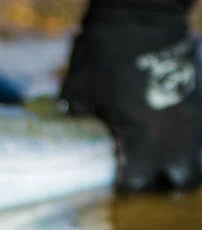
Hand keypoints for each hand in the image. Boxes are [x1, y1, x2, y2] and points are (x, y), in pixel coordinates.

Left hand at [61, 2, 201, 192]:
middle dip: (159, 181)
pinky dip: (185, 143)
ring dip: (178, 165)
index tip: (109, 177)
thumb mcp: (77, 93)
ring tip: (156, 161)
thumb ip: (75, 120)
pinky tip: (164, 136)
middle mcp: (173, 137)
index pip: (136, 182)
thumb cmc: (104, 56)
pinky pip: (198, 136)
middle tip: (137, 172)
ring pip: (196, 159)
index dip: (121, 184)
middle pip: (179, 180)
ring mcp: (190, 119)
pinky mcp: (195, 101)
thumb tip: (69, 132)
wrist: (142, 16)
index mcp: (143, 141)